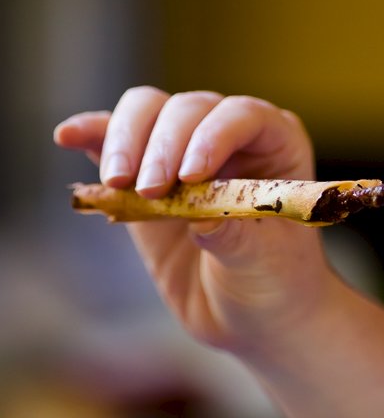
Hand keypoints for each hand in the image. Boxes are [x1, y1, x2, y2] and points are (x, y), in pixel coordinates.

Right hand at [54, 86, 334, 362]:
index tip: (190, 177)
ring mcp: (185, 148)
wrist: (251, 312)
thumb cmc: (274, 279)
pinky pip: (115, 139)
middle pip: (188, 108)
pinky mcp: (145, 172)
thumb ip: (236, 235)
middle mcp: (231, 134)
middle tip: (148, 191)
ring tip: (117, 183)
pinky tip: (69, 135)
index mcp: (276, 143)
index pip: (242, 115)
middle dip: (162, 145)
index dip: (212, 136)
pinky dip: (94, 134)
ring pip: (148, 112)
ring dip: (126, 140)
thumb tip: (201, 217)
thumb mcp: (264, 262)